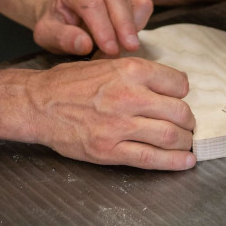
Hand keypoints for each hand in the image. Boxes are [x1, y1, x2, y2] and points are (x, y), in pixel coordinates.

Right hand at [25, 58, 195, 169]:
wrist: (37, 103)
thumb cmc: (67, 83)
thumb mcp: (104, 63)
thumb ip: (134, 72)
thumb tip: (163, 84)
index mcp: (128, 70)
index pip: (177, 83)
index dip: (182, 92)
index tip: (180, 98)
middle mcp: (128, 96)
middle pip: (179, 111)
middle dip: (188, 120)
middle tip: (186, 124)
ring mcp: (119, 125)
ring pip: (169, 136)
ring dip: (184, 141)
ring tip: (185, 142)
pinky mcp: (109, 150)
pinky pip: (151, 158)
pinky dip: (174, 162)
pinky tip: (185, 161)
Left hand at [33, 0, 152, 56]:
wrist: (64, 12)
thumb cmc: (57, 24)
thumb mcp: (48, 35)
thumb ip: (63, 38)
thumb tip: (84, 44)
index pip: (91, 4)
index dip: (102, 28)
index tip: (111, 50)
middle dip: (123, 26)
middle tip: (129, 50)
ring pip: (131, 1)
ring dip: (130, 28)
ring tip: (120, 50)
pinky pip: (143, 3)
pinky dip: (140, 21)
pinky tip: (129, 36)